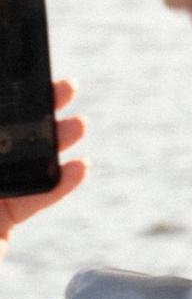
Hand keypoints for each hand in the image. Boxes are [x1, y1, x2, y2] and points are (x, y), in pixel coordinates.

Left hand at [0, 83, 86, 248]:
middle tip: (62, 89)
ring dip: (54, 144)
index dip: (6, 95)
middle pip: (5, 133)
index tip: (28, 77)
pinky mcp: (3, 221)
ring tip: (77, 126)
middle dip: (35, 112)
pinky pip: (36, 198)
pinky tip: (78, 169)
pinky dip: (60, 184)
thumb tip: (15, 142)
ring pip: (25, 162)